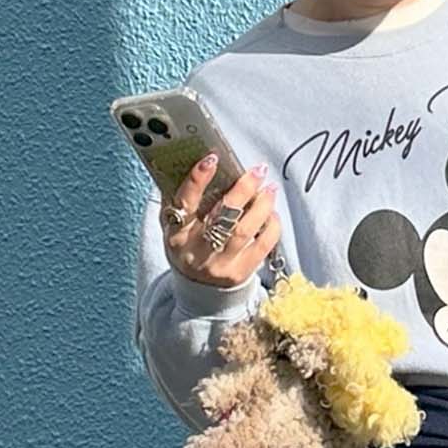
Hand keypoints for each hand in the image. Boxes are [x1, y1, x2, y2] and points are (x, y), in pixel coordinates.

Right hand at [161, 153, 280, 290]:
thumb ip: (183, 199)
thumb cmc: (188, 246)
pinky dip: (271, 227)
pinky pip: (261, 247)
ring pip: (245, 230)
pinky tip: (272, 214)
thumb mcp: (175, 225)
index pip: (185, 203)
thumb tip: (199, 163)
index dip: (198, 179)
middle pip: (222, 216)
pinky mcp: (240, 274)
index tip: (212, 159)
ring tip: (270, 189)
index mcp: (176, 234)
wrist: (198, 288)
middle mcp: (197, 251)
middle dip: (243, 190)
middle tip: (258, 171)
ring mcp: (220, 265)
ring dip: (262, 206)